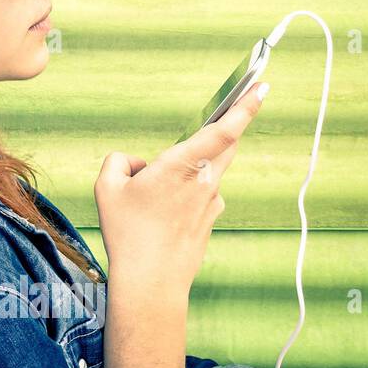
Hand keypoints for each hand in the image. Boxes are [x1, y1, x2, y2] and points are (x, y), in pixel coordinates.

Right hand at [94, 81, 268, 298]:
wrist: (151, 281)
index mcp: (181, 165)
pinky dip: (185, 193)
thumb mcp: (106, 188)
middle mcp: (204, 181)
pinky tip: (161, 213)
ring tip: (155, 190)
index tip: (261, 87)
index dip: (245, 106)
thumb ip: (119, 162)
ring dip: (193, 165)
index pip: (223, 129)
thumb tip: (137, 164)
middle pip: (226, 144)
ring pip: (209, 170)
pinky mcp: (211, 219)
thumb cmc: (128, 233)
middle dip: (232, 123)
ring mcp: (212, 202)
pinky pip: (201, 194)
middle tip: (239, 102)